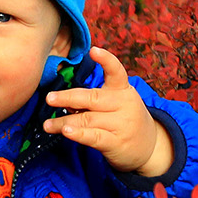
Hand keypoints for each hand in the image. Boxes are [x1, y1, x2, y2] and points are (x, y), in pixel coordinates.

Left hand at [43, 46, 173, 177]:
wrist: (149, 147)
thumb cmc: (124, 119)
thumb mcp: (116, 104)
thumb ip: (93, 100)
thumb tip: (63, 101)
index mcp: (122, 90)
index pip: (116, 72)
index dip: (106, 60)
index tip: (93, 50)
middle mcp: (123, 105)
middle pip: (92, 98)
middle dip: (68, 98)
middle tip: (50, 98)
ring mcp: (121, 124)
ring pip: (87, 119)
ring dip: (64, 122)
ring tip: (47, 124)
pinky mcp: (116, 143)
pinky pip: (94, 137)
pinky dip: (78, 134)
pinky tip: (66, 132)